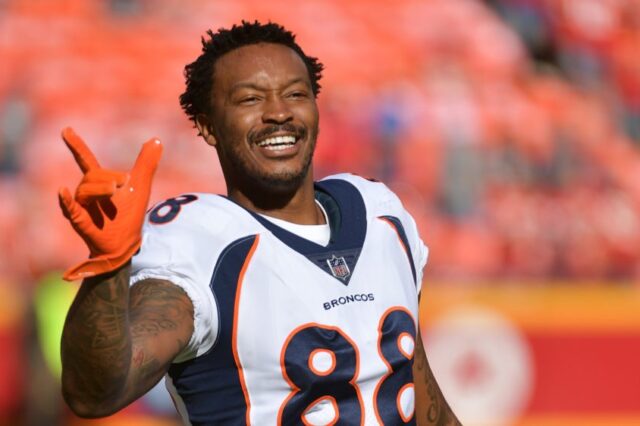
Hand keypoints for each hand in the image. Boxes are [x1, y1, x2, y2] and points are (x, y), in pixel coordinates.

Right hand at [58, 127, 162, 280]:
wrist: (127, 243)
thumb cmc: (129, 215)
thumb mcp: (141, 186)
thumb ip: (147, 164)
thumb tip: (157, 140)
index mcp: (99, 182)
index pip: (86, 160)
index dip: (76, 145)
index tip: (66, 130)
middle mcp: (86, 192)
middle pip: (91, 175)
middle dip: (108, 177)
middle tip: (123, 185)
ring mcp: (80, 206)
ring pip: (85, 189)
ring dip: (100, 189)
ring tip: (114, 192)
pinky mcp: (79, 220)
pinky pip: (70, 207)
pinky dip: (66, 200)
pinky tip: (63, 191)